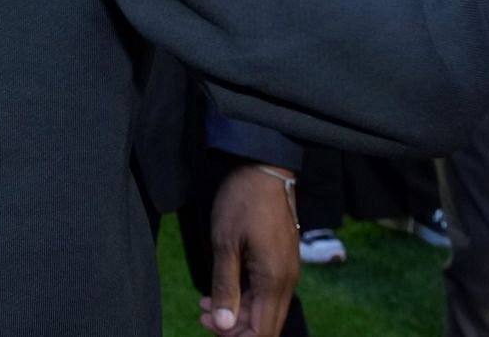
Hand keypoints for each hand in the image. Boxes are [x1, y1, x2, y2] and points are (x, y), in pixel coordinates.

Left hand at [200, 164, 300, 335]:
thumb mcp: (225, 243)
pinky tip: (222, 289)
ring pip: (265, 308)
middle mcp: (286, 281)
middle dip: (235, 328)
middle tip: (202, 314)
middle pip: (266, 324)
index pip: (262, 332)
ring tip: (204, 304)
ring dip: (238, 311)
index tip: (208, 324)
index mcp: (274, 281)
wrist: (264, 168)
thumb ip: (225, 287)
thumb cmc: (242, 202)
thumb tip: (223, 325)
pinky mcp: (281, 260)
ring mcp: (286, 270)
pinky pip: (267, 291)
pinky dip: (246, 296)